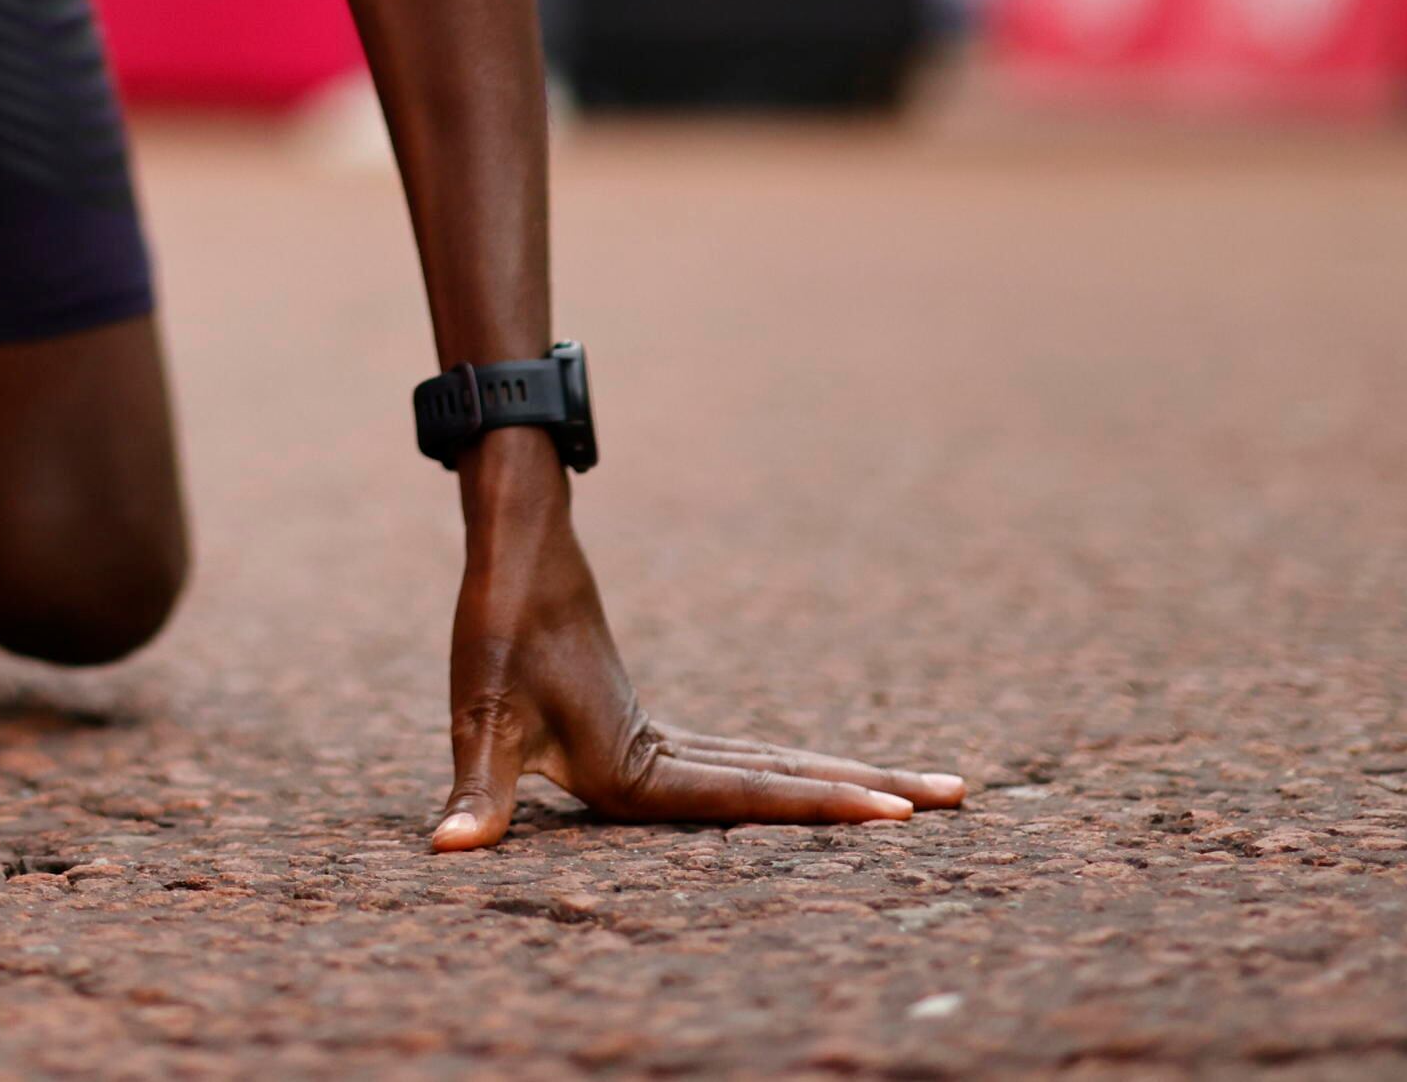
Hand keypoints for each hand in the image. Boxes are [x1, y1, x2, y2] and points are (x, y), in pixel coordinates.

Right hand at [428, 431, 969, 846]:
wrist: (502, 554)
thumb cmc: (493, 624)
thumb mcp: (482, 710)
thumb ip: (476, 791)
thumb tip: (447, 850)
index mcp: (627, 780)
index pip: (746, 800)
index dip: (822, 807)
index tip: (899, 813)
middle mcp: (652, 779)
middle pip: (779, 791)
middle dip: (869, 798)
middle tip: (959, 798)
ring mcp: (656, 756)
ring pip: (772, 772)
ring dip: (847, 781)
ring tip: (928, 793)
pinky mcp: (650, 733)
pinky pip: (747, 757)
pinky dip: (797, 767)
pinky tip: (832, 775)